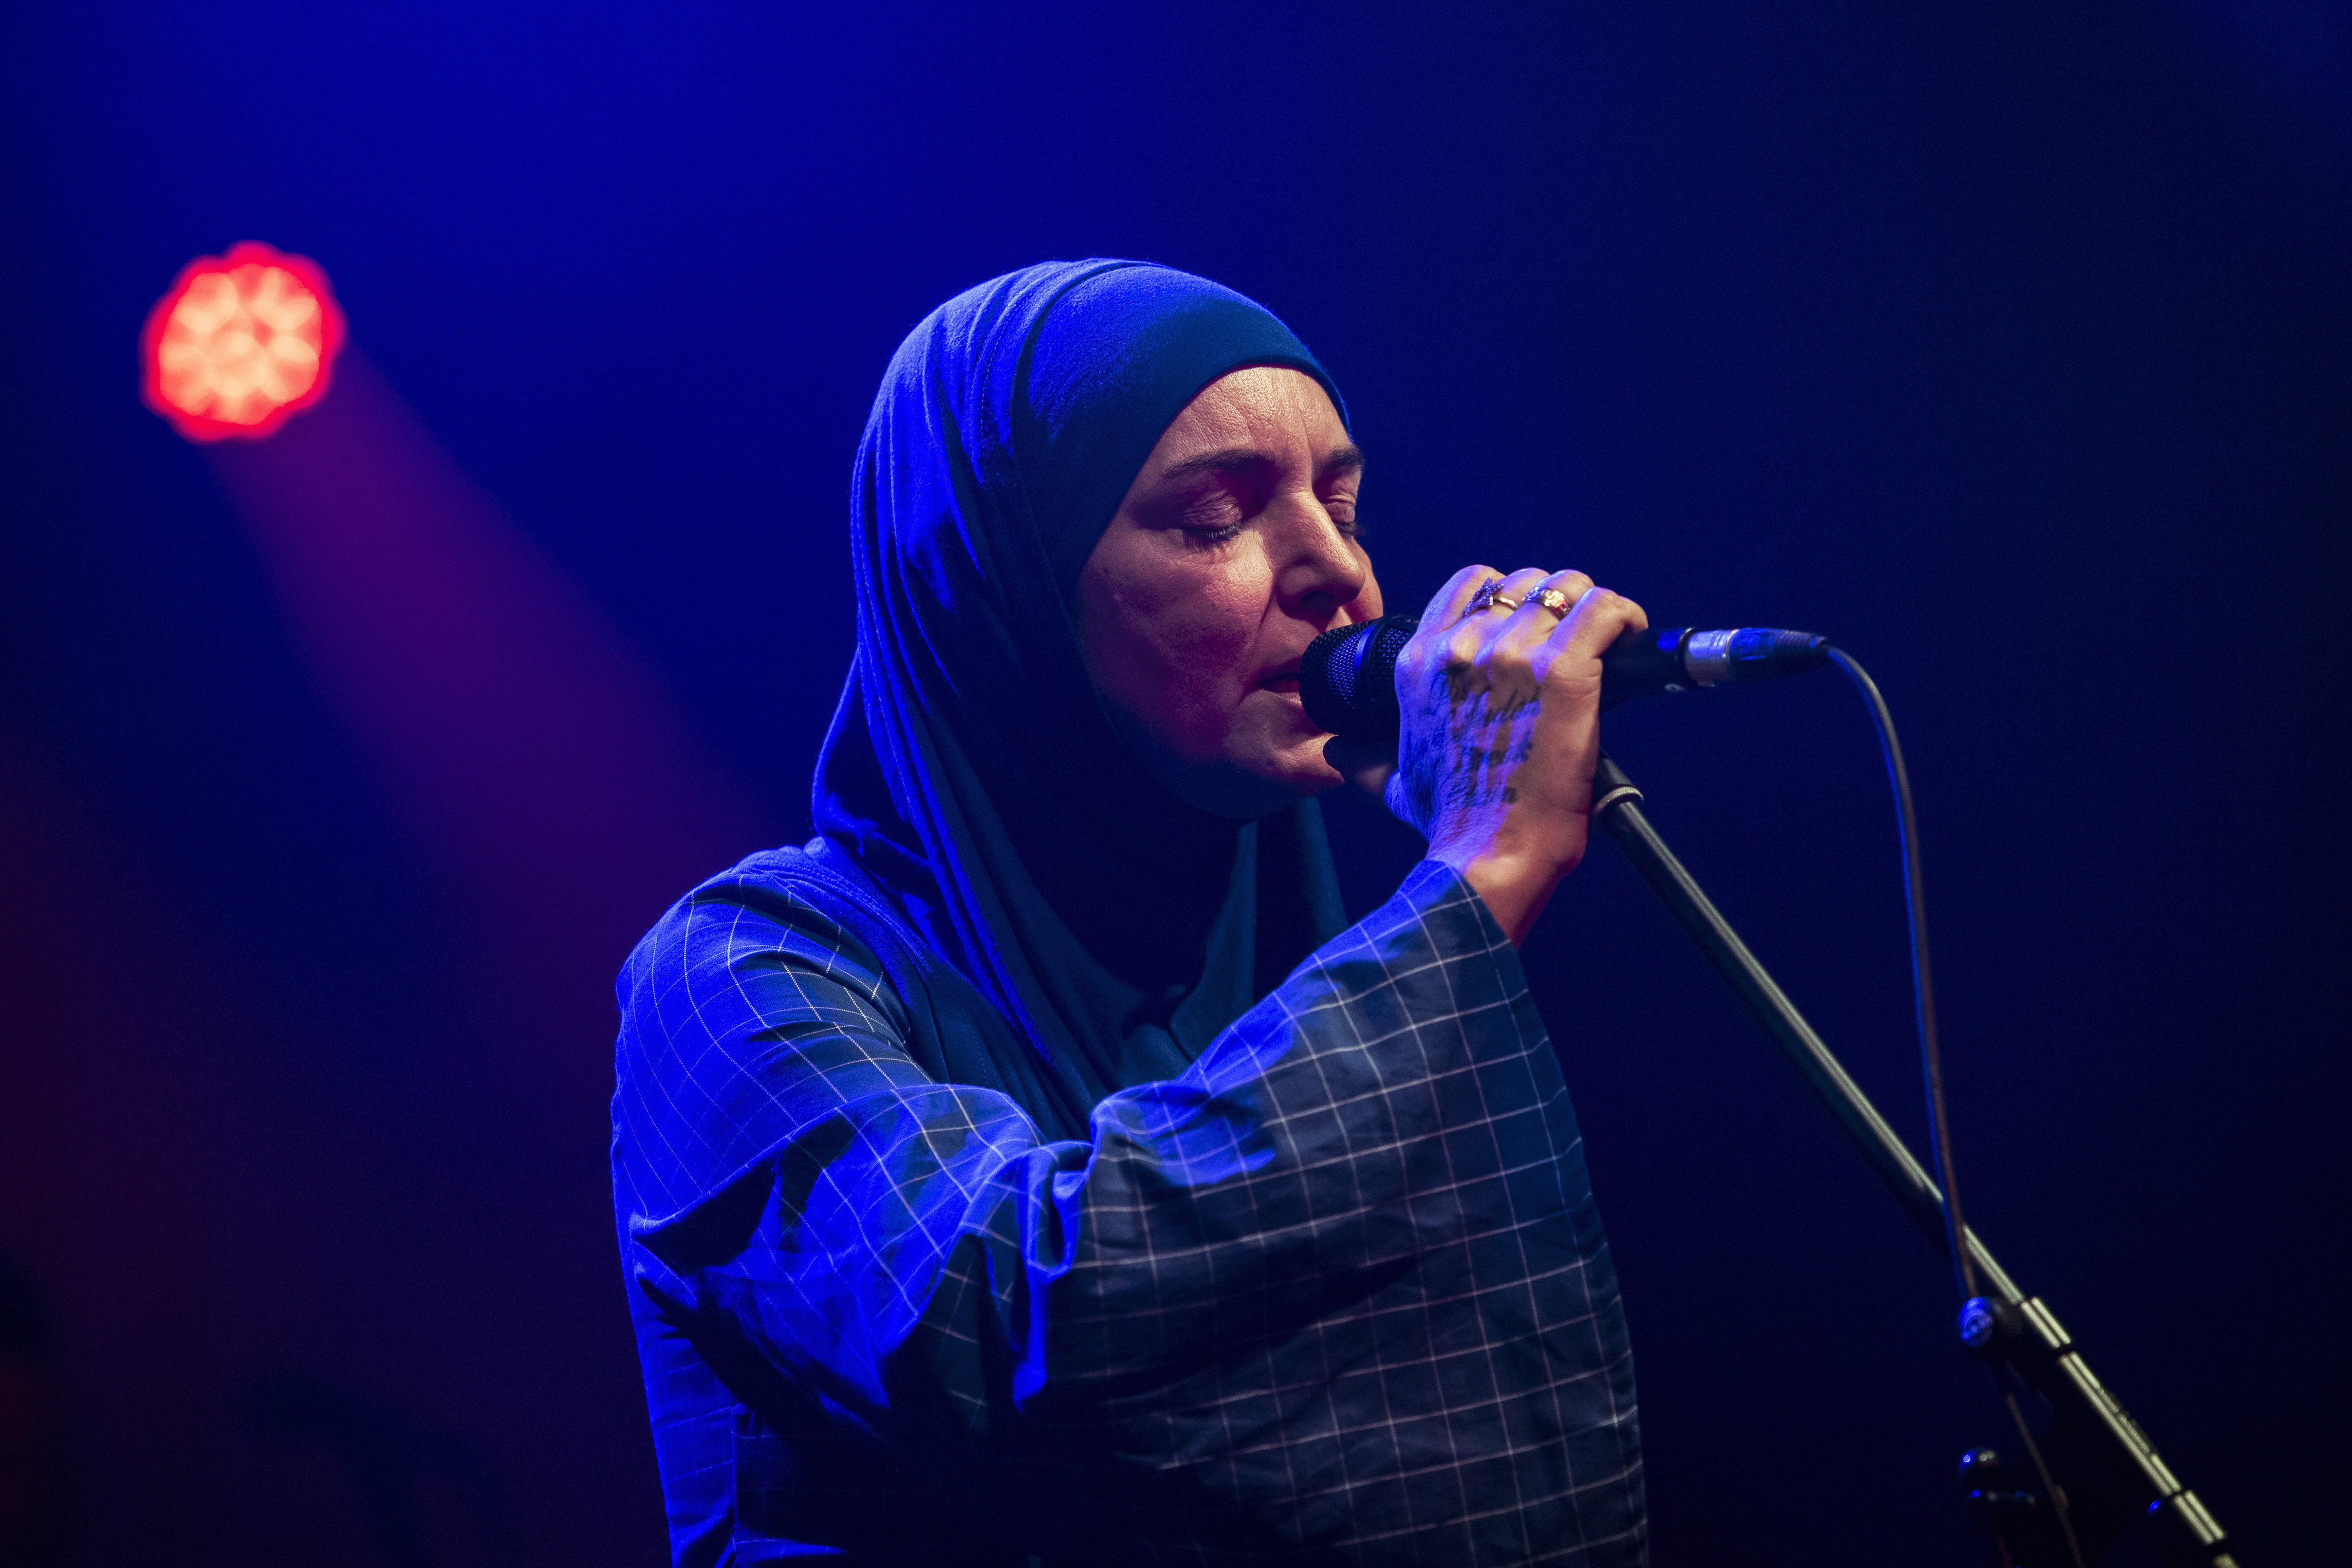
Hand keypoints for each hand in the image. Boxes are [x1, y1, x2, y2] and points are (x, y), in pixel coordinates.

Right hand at [1386, 565, 1647, 944]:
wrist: (1486, 858)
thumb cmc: (1449, 823)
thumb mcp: (1392, 782)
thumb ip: (1362, 760)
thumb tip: (1336, 754)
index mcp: (1421, 662)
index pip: (1471, 584)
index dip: (1509, 597)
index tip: (1532, 627)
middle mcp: (1463, 647)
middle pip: (1525, 583)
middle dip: (1556, 603)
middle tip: (1577, 640)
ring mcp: (1513, 655)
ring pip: (1569, 588)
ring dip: (1594, 607)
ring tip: (1610, 639)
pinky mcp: (1564, 672)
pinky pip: (1605, 612)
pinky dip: (1625, 619)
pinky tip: (1631, 639)